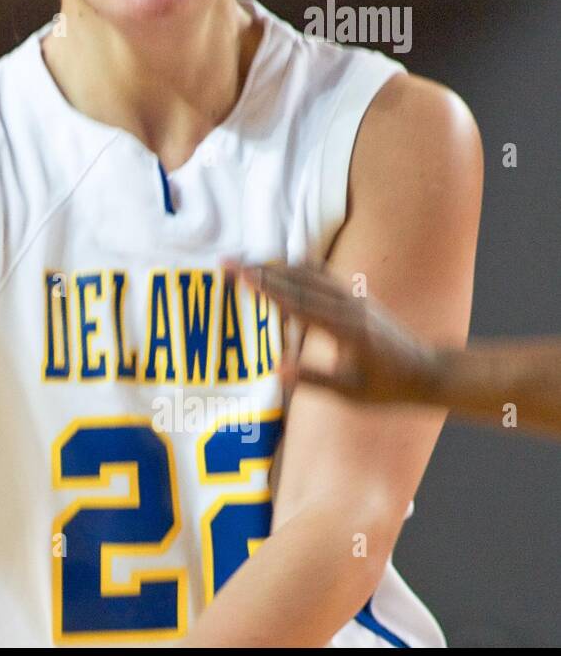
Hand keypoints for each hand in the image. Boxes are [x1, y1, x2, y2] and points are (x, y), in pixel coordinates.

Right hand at [231, 262, 445, 406]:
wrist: (428, 372)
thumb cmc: (388, 388)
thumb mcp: (350, 393)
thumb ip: (314, 379)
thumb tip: (276, 369)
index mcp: (346, 329)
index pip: (297, 303)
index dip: (265, 288)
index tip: (239, 275)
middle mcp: (348, 306)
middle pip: (296, 280)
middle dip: (260, 270)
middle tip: (226, 262)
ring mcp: (353, 297)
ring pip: (307, 273)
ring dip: (274, 265)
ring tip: (244, 262)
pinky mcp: (355, 296)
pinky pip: (320, 274)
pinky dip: (295, 267)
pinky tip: (280, 266)